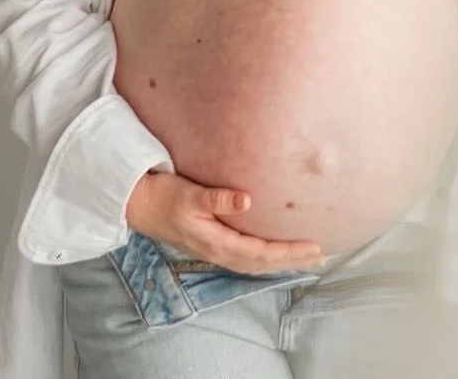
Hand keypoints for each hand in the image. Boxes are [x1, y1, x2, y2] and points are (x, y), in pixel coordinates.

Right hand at [126, 170, 325, 275]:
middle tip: (320, 255)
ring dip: (280, 259)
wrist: (136, 203)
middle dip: (291, 260)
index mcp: (216, 243)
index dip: (288, 252)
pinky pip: (245, 254)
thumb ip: (217, 199)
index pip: (260, 253)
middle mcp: (218, 250)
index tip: (313, 247)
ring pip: (254, 260)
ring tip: (304, 255)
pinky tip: (272, 248)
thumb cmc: (163, 196)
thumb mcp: (189, 195)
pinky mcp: (211, 241)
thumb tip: (247, 199)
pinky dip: (264, 254)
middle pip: (262, 262)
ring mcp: (214, 248)